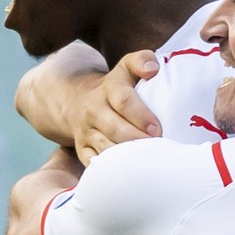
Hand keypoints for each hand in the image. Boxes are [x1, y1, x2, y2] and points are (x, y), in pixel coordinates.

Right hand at [68, 50, 162, 165]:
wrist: (75, 101)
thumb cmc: (114, 87)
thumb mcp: (125, 67)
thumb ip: (142, 60)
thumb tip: (153, 69)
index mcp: (107, 89)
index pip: (124, 101)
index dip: (142, 116)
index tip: (158, 129)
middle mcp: (93, 111)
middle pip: (115, 129)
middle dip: (138, 140)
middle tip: (159, 149)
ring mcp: (86, 133)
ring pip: (106, 149)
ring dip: (127, 158)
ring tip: (148, 164)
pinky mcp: (83, 150)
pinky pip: (95, 165)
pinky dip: (111, 171)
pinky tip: (130, 175)